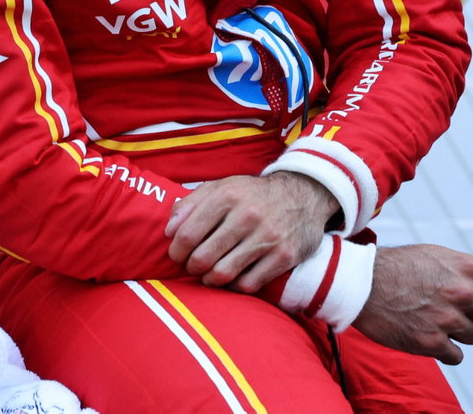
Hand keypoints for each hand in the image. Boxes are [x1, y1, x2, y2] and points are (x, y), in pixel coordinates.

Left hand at [164, 172, 337, 290]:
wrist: (302, 196)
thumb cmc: (252, 195)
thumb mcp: (221, 187)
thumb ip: (190, 204)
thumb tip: (169, 230)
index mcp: (227, 196)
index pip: (188, 233)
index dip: (176, 250)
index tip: (177, 255)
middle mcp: (247, 215)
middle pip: (203, 257)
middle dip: (191, 267)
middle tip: (192, 267)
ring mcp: (268, 237)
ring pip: (223, 273)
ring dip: (210, 279)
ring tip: (208, 275)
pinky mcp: (284, 256)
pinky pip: (249, 284)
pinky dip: (235, 286)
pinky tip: (232, 278)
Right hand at [352, 244, 472, 365]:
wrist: (360, 284)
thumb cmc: (399, 267)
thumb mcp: (437, 256)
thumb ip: (471, 269)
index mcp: (466, 267)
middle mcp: (461, 292)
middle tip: (456, 311)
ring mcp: (446, 319)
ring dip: (458, 331)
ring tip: (433, 318)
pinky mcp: (431, 342)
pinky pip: (456, 355)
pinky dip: (445, 349)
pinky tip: (428, 334)